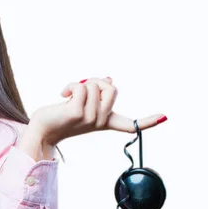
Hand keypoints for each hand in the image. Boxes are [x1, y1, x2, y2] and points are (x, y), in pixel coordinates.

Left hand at [30, 77, 166, 146]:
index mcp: (104, 122)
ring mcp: (90, 120)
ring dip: (81, 84)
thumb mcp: (83, 103)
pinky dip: (71, 85)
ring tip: (69, 96)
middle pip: (111, 88)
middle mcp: (100, 123)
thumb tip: (109, 79)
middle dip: (96, 82)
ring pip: (96, 86)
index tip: (164, 117)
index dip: (147, 121)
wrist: (43, 128)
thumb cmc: (61, 114)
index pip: (129, 124)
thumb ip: (97, 93)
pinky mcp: (77, 114)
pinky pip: (82, 87)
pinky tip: (63, 94)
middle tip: (80, 89)